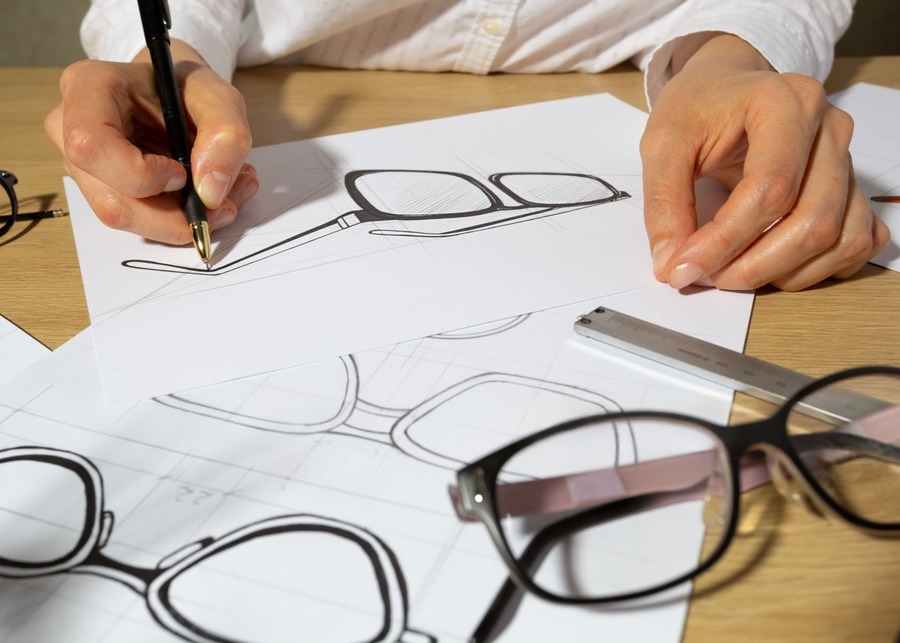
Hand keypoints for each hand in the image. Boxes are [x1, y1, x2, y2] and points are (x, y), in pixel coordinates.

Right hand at [44, 40, 257, 244]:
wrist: (180, 93)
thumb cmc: (189, 88)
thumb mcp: (221, 97)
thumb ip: (226, 135)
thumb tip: (211, 192)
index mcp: (88, 87)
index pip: (90, 145)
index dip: (140, 174)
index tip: (182, 174)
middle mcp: (71, 128)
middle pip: (109, 198)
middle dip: (172, 216)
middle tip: (223, 206)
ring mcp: (83, 165)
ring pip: (123, 217)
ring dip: (179, 222)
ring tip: (224, 199)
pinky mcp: (102, 189)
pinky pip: (136, 221)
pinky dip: (177, 221)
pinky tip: (207, 200)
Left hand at [640, 34, 889, 290]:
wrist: (727, 86)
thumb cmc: (699, 107)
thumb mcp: (663, 143)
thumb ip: (664, 203)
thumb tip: (671, 266)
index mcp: (785, 103)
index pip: (770, 188)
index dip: (725, 241)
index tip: (684, 268)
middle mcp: (830, 129)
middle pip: (812, 221)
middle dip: (755, 265)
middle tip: (709, 277)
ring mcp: (848, 160)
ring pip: (840, 239)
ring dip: (785, 273)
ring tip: (733, 272)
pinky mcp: (853, 187)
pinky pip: (858, 242)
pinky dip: (819, 269)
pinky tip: (775, 266)